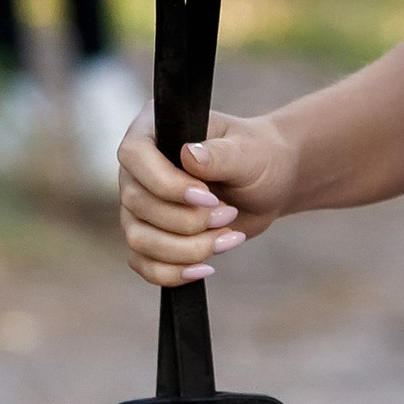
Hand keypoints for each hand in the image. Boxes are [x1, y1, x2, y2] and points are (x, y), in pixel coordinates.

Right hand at [117, 106, 296, 285]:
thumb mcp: (249, 152)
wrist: (268, 185)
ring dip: (186, 248)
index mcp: (153, 130)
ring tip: (226, 238)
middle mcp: (138, 168)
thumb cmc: (259, 157)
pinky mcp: (150, 236)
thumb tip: (189, 155)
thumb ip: (221, 154)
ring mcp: (140, 205)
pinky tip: (206, 267)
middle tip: (228, 215)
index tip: (208, 197)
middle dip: (187, 221)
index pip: (134, 156)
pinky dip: (174, 272)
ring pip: (139, 239)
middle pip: (137, 203)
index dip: (166, 183)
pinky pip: (144, 264)